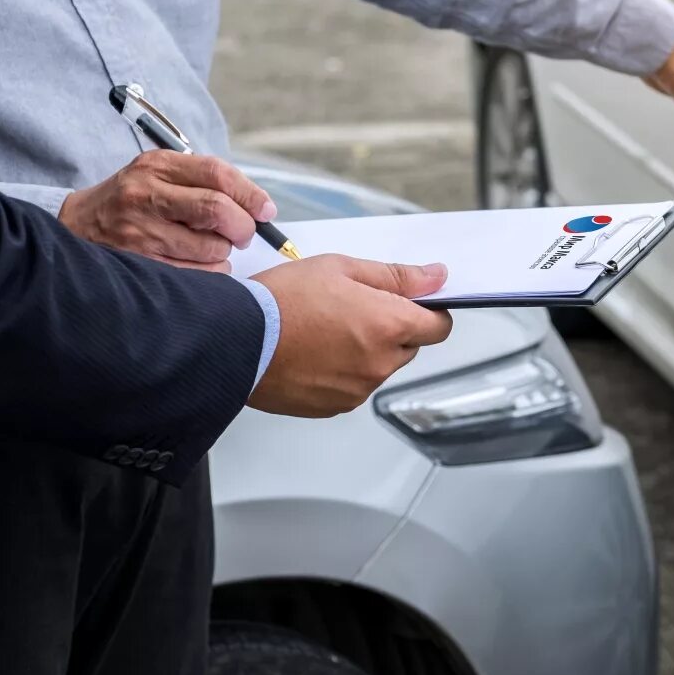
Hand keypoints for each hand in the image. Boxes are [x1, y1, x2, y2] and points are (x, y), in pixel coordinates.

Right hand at [59, 151, 276, 271]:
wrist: (77, 225)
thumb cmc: (134, 200)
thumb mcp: (161, 175)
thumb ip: (206, 183)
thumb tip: (259, 208)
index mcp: (157, 166)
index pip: (218, 174)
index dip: (251, 194)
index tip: (266, 210)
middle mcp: (146, 195)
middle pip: (218, 210)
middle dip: (243, 226)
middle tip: (244, 233)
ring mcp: (141, 231)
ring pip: (212, 248)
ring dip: (224, 251)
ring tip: (209, 245)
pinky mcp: (140, 263)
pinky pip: (198, 273)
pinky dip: (210, 270)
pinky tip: (196, 261)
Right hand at [247, 255, 453, 416]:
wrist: (234, 340)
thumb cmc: (281, 301)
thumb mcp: (341, 268)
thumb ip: (396, 276)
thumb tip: (436, 277)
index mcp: (389, 325)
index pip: (439, 326)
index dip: (429, 312)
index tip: (412, 303)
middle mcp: (380, 363)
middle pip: (409, 347)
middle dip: (391, 329)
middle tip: (351, 309)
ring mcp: (359, 388)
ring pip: (380, 367)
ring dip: (366, 351)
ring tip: (324, 330)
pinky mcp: (336, 406)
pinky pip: (354, 386)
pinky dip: (343, 371)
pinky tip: (314, 353)